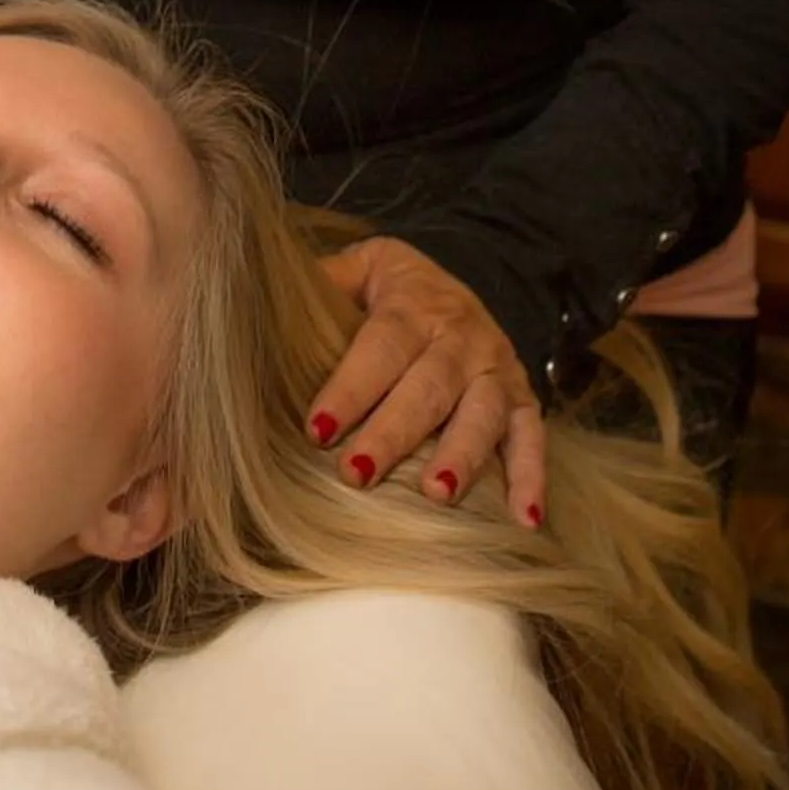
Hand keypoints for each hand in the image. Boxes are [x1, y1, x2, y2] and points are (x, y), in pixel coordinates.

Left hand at [307, 236, 546, 523]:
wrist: (458, 280)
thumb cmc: (390, 291)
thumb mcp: (359, 268)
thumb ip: (322, 283)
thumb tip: (255, 301)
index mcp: (414, 304)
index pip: (380, 346)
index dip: (350, 386)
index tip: (318, 429)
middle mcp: (461, 336)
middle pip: (427, 387)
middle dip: (393, 432)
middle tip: (356, 473)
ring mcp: (496, 370)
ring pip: (481, 414)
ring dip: (461, 455)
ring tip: (436, 495)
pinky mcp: (522, 399)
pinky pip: (533, 439)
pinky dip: (533, 479)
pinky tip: (524, 521)